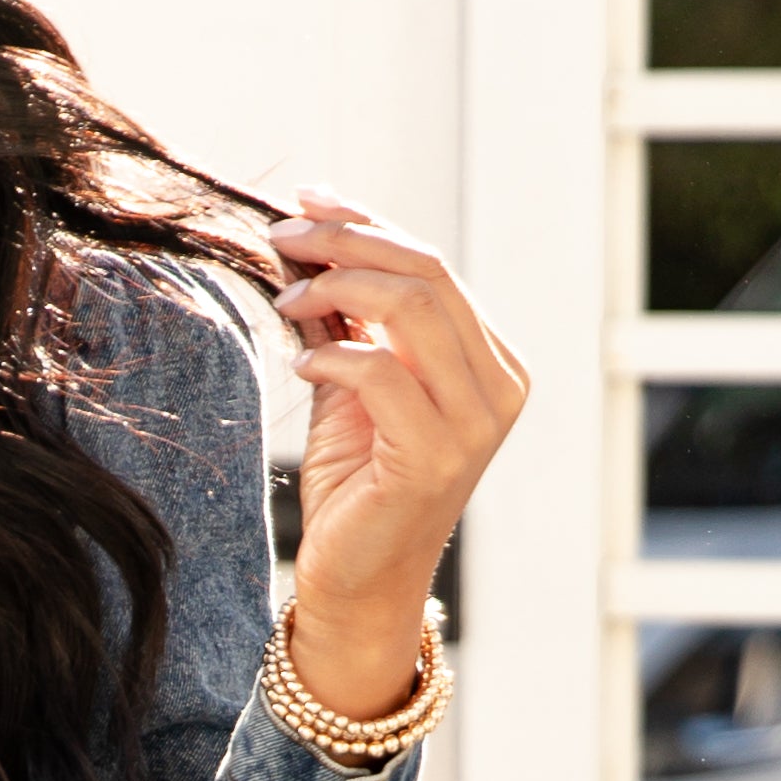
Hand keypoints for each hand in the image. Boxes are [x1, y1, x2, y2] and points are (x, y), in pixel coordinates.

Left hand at [269, 185, 528, 718]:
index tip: (305, 201)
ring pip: (412, 310)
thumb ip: (343, 317)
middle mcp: (499, 386)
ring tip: (284, 298)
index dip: (365, 225)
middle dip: (345, 242)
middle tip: (280, 233)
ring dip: (335, 287)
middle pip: (426, 273)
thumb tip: (306, 238)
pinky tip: (300, 366)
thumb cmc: (356, 482)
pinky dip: (331, 357)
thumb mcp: (350, 383)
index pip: (432, 266)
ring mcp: (476, 423)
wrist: (357, 580)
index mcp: (491, 360)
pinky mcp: (435, 457)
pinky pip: (380, 374)